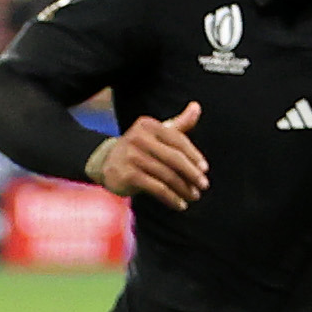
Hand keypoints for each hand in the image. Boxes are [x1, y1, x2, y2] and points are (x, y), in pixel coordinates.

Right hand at [85, 104, 208, 208]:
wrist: (106, 164)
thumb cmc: (139, 148)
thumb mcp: (157, 133)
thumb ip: (178, 123)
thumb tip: (196, 106)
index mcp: (148, 125)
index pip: (178, 140)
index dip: (194, 155)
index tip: (205, 169)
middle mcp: (138, 138)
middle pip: (174, 158)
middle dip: (192, 173)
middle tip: (204, 185)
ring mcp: (132, 157)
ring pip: (167, 175)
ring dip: (184, 188)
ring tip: (194, 196)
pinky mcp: (128, 175)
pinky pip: (157, 188)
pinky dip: (171, 198)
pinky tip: (180, 205)